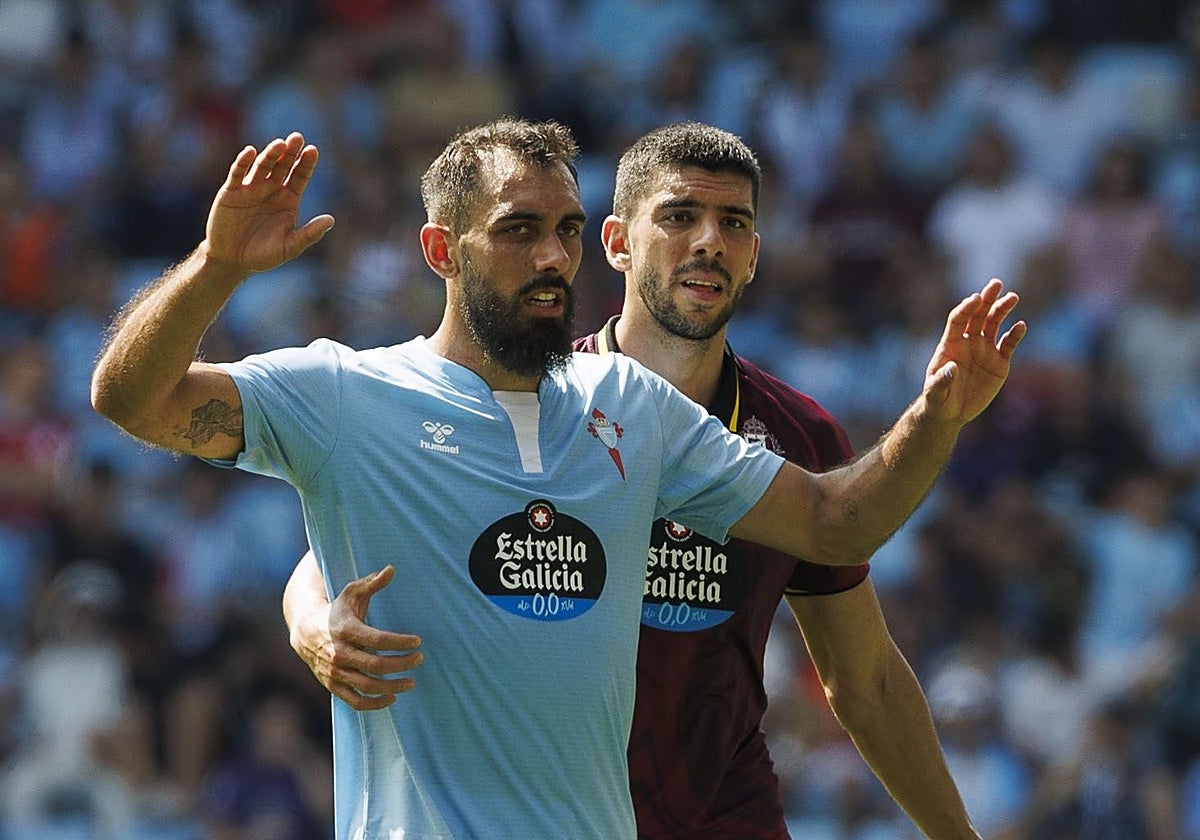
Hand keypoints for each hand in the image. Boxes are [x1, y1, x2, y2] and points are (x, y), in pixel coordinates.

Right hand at [203, 132, 334, 273]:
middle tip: (298, 137)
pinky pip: (238, 173)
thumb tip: (331, 220)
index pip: (299, 176)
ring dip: (271, 154)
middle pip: (283, 165)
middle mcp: (271, 189)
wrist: (233, 261)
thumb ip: (310, 234)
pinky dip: (244, 162)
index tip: (313, 150)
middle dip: (291, 152)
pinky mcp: (231, 191)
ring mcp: (251, 188)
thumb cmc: (264, 255)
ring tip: (280, 144)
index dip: (306, 163)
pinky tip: (251, 152)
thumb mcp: (290, 247)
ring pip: (263, 165)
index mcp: (288, 199)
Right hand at [289, 565, 422, 710]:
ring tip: (411, 682)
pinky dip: (374, 704)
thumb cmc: (336, 610)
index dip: (400, 642)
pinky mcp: (333, 685)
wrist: (305, 630)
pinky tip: (392, 698)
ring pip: (367, 686)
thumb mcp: (351, 592)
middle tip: (419, 659)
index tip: (418, 642)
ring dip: (392, 687)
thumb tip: (391, 569)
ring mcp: (335, 672)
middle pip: (375, 665)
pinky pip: (355, 701)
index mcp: (346, 630)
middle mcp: (339, 653)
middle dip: (401, 664)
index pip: (378, 640)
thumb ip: (371, 583)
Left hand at [922, 278, 1025, 424]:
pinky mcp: (999, 361)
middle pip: (978, 315)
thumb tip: (951, 368)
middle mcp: (969, 342)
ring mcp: (985, 349)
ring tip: (1012, 297)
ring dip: (1002, 309)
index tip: (976, 298)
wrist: (951, 413)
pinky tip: (1021, 325)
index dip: (966, 308)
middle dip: (987, 299)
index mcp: (951, 344)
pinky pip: (1008, 343)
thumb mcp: (935, 394)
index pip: (958, 319)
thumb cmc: (938, 400)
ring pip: (994, 324)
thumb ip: (941, 381)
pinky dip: (1015, 334)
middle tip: (996, 283)